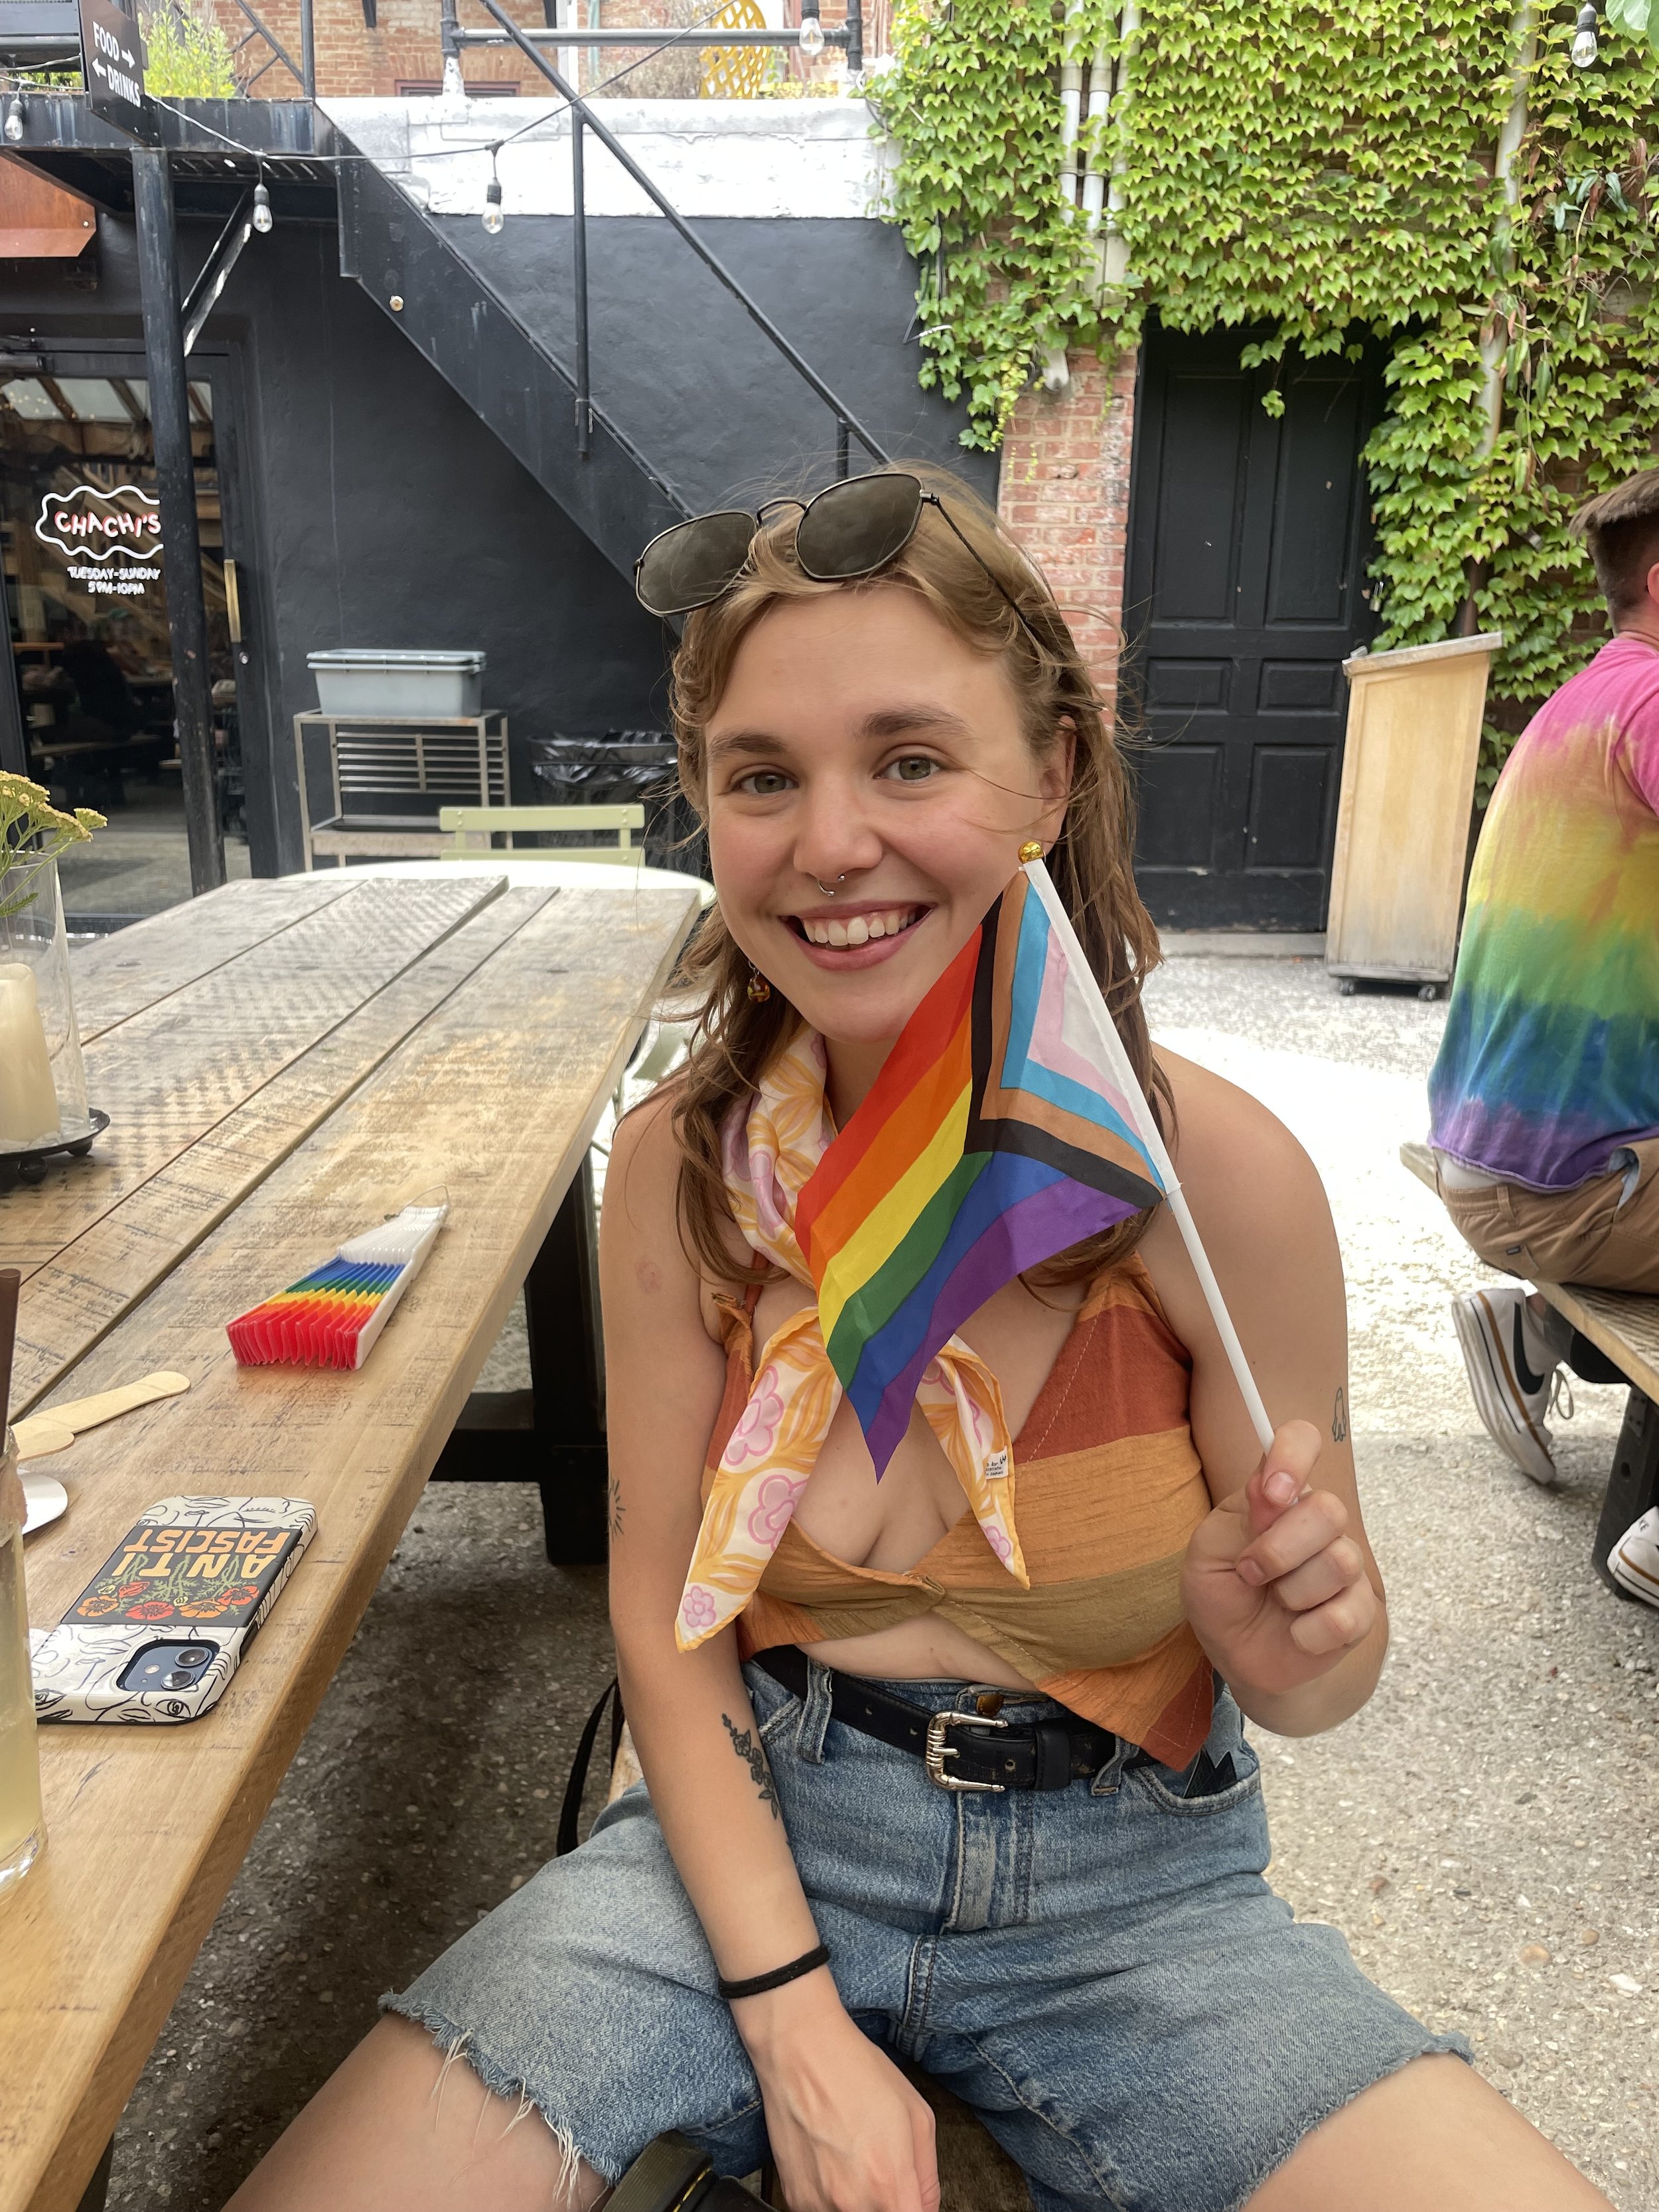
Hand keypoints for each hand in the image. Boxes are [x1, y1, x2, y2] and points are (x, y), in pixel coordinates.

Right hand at [734, 1976, 937, 2211]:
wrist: (799, 2050)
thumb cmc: (856, 2072)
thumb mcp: (917, 2115)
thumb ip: (928, 2175)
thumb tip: (924, 2206)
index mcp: (889, 2188)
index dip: (915, 2209)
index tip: (910, 2195)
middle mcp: (852, 2206)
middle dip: (889, 2203)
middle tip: (881, 2172)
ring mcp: (818, 2206)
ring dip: (859, 2202)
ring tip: (853, 2163)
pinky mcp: (793, 2199)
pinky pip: (822, 2211)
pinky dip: (831, 2197)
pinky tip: (831, 2162)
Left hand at [1181, 1418, 1377, 1701]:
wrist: (1236, 1655)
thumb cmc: (1221, 1593)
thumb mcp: (1207, 1552)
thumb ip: (1239, 1517)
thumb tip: (1273, 1489)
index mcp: (1278, 1495)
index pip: (1302, 1441)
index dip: (1293, 1455)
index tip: (1273, 1492)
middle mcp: (1318, 1522)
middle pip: (1329, 1509)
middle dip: (1280, 1549)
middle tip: (1249, 1572)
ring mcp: (1345, 1565)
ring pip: (1340, 1561)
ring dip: (1291, 1592)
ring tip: (1275, 1602)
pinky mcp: (1360, 1612)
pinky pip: (1345, 1616)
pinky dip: (1307, 1632)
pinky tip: (1295, 1633)